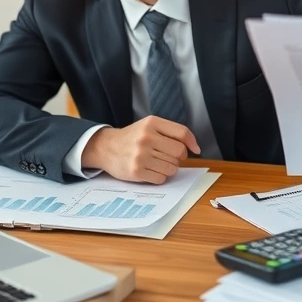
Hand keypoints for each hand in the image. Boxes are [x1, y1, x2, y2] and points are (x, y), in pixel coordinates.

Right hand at [82, 116, 199, 183]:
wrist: (106, 147)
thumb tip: (195, 148)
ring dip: (169, 168)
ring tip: (157, 162)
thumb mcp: (149, 126)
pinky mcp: (136, 171)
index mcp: (151, 123)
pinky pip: (161, 178)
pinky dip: (159, 177)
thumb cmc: (132, 137)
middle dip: (178, 157)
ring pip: (172, 168)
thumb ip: (171, 132)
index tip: (195, 149)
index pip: (182, 133)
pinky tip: (150, 170)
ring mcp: (141, 155)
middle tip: (168, 156)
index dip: (192, 142)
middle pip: (179, 152)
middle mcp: (146, 138)